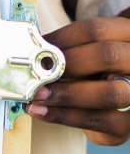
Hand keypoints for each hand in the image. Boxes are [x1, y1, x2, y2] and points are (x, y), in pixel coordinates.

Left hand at [29, 15, 129, 144]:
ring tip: (36, 95)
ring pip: (109, 93)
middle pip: (107, 55)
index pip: (96, 30)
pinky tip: (42, 111)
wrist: (118, 102)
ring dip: (66, 94)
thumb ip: (69, 52)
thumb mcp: (88, 54)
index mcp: (126, 37)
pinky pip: (100, 120)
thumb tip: (34, 54)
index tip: (37, 45)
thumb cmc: (96, 71)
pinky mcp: (129, 123)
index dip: (63, 37)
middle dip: (68, 63)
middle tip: (37, 70)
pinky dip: (66, 116)